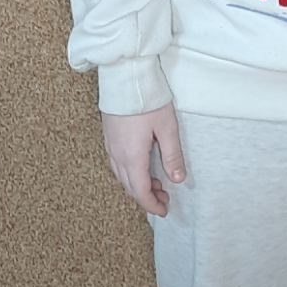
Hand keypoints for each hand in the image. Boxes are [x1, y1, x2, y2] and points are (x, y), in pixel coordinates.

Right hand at [101, 102, 186, 217]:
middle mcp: (117, 155)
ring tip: (156, 183)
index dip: (152, 205)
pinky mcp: (109, 136)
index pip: (140, 191)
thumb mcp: (167, 128)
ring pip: (122, 176)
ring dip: (138, 185)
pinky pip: (117, 164)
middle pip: (130, 186)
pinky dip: (130, 173)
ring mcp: (110, 145)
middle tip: (165, 198)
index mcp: (132, 156)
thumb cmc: (147, 99)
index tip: (164, 211)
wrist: (123, 76)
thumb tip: (178, 179)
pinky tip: (141, 167)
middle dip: (147, 197)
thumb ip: (172, 155)